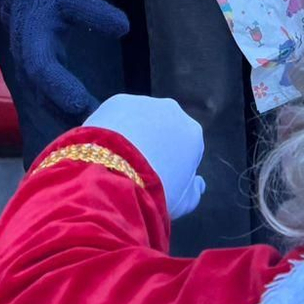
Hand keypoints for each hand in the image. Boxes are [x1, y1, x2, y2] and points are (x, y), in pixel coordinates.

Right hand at [0, 0, 129, 123]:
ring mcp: (31, 73)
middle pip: (44, 96)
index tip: (82, 103)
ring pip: (47, 103)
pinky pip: (51, 101)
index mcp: (32, 40)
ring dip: (70, 119)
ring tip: (101, 133)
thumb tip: (124, 28)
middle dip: (69, 114)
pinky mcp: (39, 77)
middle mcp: (27, 62)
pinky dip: (69, 114)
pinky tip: (94, 123)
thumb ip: (97, 12)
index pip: (42, 69)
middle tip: (100, 129)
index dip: (60, 88)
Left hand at [84, 95, 205, 220]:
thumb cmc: (156, 192)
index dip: (174, 163)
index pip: (187, 147)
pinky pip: (117, 115)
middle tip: (139, 167)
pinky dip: (112, 127)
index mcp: (193, 133)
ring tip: (118, 158)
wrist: (114, 175)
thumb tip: (199, 182)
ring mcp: (143, 102)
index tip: (161, 177)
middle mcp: (172, 111)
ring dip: (133, 133)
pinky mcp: (116, 100)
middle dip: (155, 142)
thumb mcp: (184, 202)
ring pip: (140, 118)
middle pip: (165, 127)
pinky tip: (105, 147)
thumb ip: (195, 190)